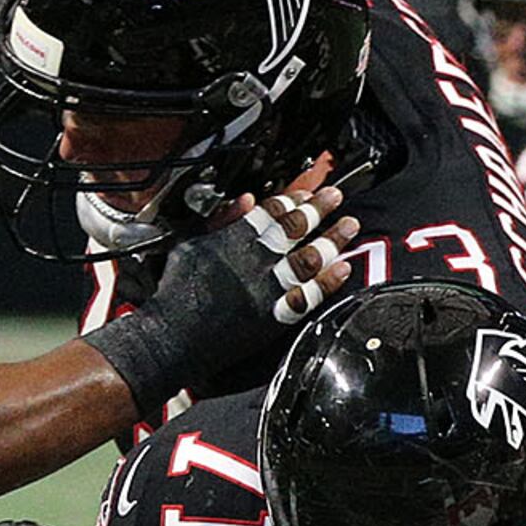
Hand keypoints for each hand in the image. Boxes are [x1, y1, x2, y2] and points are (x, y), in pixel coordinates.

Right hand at [80, 161, 357, 412]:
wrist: (175, 334)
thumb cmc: (177, 289)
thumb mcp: (190, 244)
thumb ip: (222, 222)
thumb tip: (247, 200)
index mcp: (232, 241)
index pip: (269, 214)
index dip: (291, 201)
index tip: (307, 192)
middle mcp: (253, 261)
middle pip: (293, 230)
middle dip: (317, 210)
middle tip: (336, 196)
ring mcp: (267, 288)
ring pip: (307, 259)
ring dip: (331, 239)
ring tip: (350, 224)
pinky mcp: (275, 315)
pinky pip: (308, 296)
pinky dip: (328, 281)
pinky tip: (344, 267)